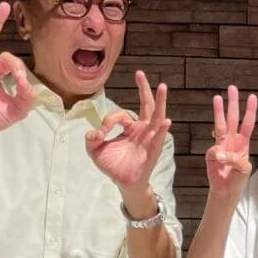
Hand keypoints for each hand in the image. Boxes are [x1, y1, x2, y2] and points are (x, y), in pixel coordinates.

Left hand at [86, 71, 170, 192]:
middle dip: (144, 89)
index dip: (109, 120)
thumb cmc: (113, 165)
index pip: (122, 114)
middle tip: (140, 74)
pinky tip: (166, 121)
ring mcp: (149, 138)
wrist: (122, 183)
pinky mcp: (152, 151)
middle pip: (146, 105)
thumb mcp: (95, 150)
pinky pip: (158, 139)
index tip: (102, 132)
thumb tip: (96, 131)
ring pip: (156, 117)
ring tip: (163, 87)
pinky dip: (162, 130)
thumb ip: (91, 138)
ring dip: (160, 102)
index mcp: (131, 127)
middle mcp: (143, 129)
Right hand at [207, 85, 256, 200]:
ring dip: (218, 111)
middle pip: (233, 118)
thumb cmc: (238, 179)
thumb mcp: (244, 169)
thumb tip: (218, 152)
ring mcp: (221, 145)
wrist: (226, 191)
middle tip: (232, 88)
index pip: (247, 124)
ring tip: (217, 97)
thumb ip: (234, 159)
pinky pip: (213, 151)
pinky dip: (217, 156)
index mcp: (243, 143)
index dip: (250, 111)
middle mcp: (232, 141)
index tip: (252, 97)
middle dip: (233, 103)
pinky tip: (218, 164)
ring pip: (220, 124)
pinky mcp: (211, 154)